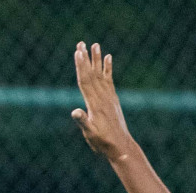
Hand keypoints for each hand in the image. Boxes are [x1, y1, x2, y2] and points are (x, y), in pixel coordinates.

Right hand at [71, 42, 134, 161]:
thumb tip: (74, 112)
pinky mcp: (113, 99)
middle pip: (91, 74)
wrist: (120, 146)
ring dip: (96, 60)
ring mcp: (109, 97)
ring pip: (100, 74)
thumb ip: (83, 121)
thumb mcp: (90, 134)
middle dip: (86, 59)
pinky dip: (108, 69)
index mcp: (95, 104)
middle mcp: (103, 97)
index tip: (78, 53)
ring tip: (95, 45)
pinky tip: (108, 58)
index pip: (85, 81)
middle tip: (81, 44)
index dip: (81, 67)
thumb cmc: (102, 142)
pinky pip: (109, 80)